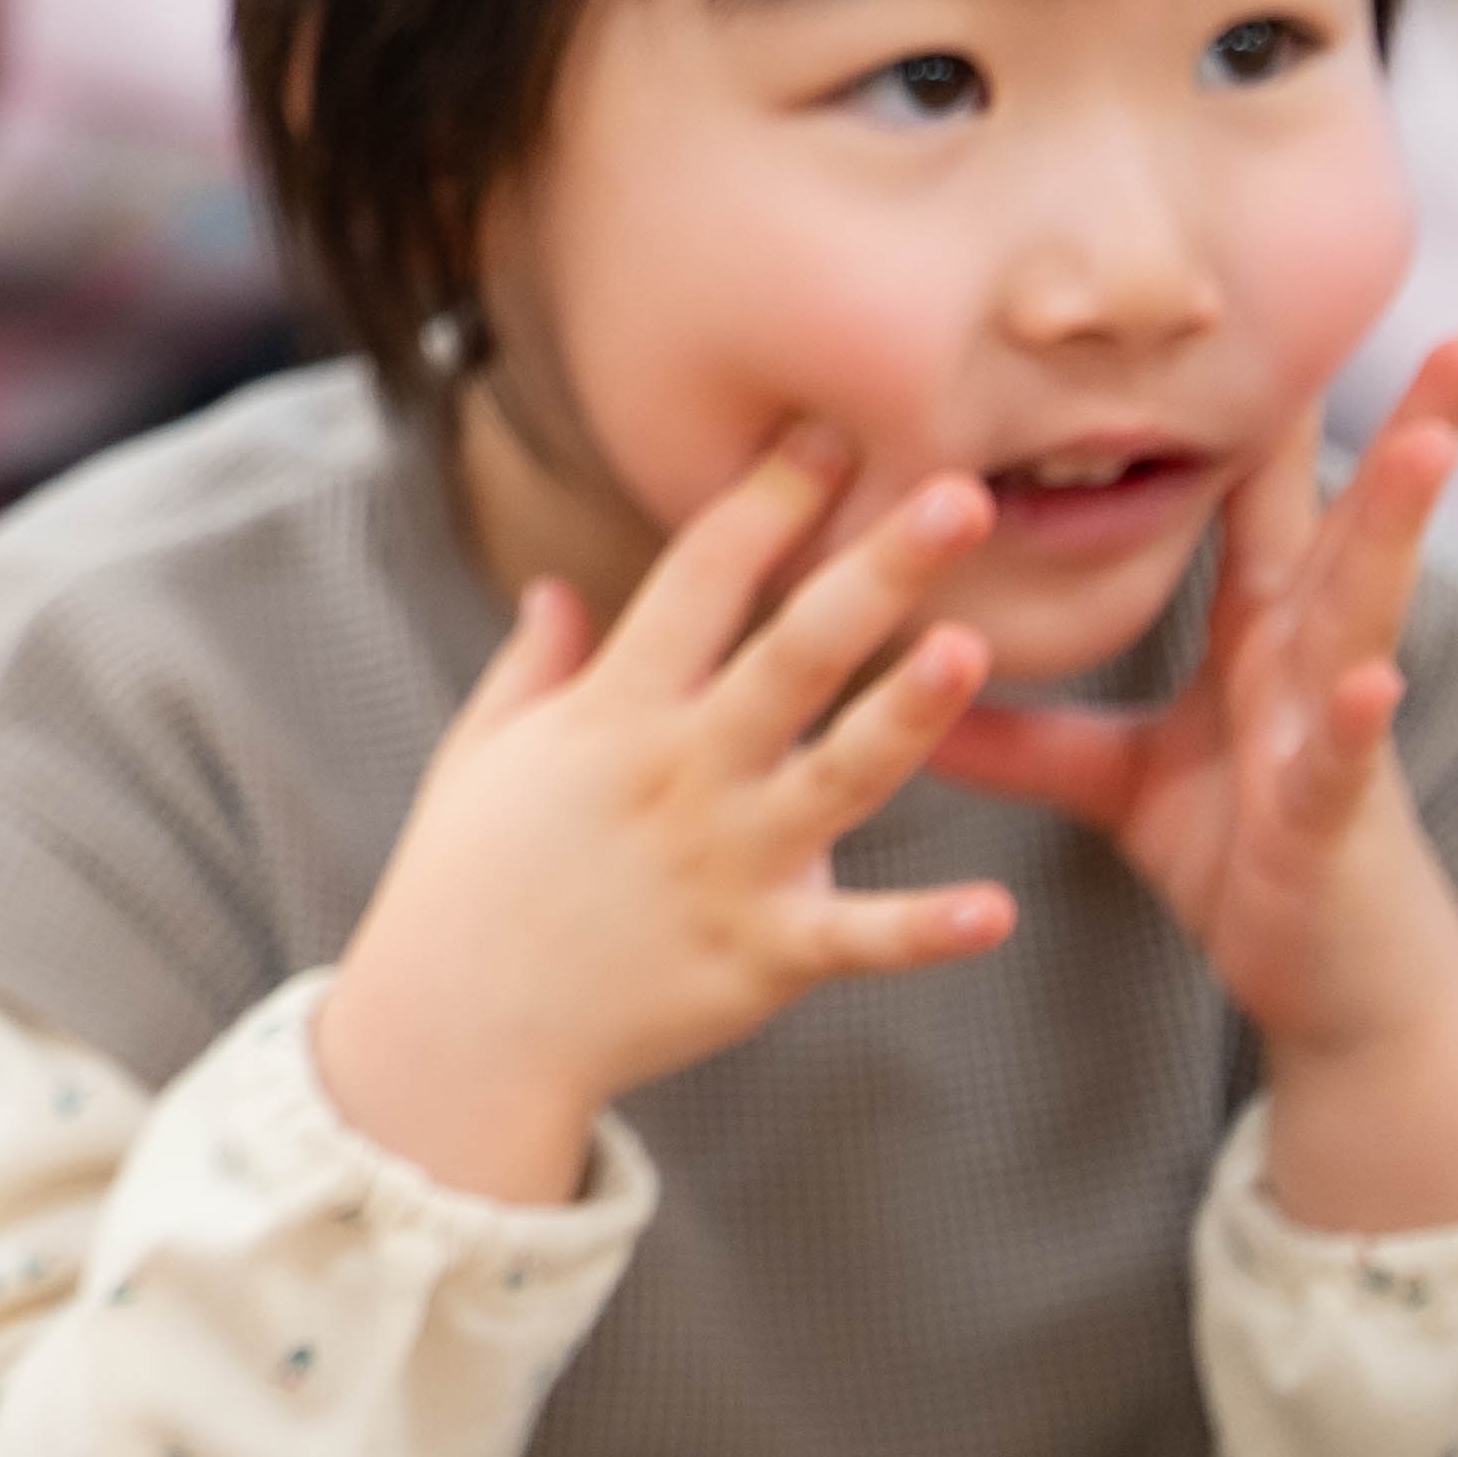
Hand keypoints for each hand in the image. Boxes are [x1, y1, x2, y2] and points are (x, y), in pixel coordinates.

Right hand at [311, 427, 1017, 1205]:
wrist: (461, 1024)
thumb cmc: (468, 877)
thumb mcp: (484, 751)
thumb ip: (533, 667)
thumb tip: (562, 591)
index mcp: (614, 709)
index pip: (699, 576)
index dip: (765, 499)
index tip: (826, 432)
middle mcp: (680, 770)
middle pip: (792, 651)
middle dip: (877, 569)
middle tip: (958, 497)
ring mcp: (725, 863)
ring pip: (840, 774)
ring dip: (910, 711)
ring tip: (972, 648)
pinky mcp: (759, 957)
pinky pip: (857, 940)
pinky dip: (926, 929)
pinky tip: (996, 911)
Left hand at [936, 350, 1457, 1230]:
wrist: (1324, 992)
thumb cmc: (1241, 864)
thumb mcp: (1116, 780)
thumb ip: (1024, 729)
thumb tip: (912, 674)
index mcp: (1266, 642)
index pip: (1275, 504)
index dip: (1277, 412)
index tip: (1289, 300)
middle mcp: (1312, 667)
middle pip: (1357, 527)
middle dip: (1412, 431)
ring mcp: (1333, 737)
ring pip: (1368, 612)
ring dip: (1401, 528)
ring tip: (1428, 443)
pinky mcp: (1330, 821)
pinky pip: (1339, 759)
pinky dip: (1351, 715)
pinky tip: (1374, 669)